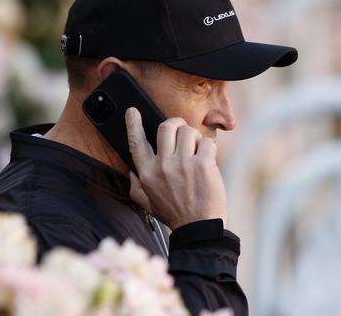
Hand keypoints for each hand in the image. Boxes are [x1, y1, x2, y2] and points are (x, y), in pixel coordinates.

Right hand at [126, 107, 226, 229]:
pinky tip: (208, 160)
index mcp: (147, 174)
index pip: (136, 143)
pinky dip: (209, 148)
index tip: (133, 111)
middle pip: (166, 127)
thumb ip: (136, 186)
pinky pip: (206, 142)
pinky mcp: (202, 165)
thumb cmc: (175, 214)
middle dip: (176, 124)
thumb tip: (131, 170)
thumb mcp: (147, 203)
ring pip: (188, 131)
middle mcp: (162, 167)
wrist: (198, 228)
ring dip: (194, 137)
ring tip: (197, 150)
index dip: (133, 125)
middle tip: (183, 131)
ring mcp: (182, 165)